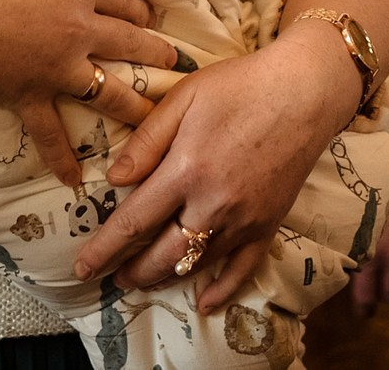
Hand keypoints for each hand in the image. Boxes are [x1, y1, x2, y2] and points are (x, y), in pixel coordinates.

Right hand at [0, 0, 177, 186]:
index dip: (141, 8)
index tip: (151, 16)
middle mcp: (81, 30)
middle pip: (131, 43)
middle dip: (158, 53)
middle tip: (177, 63)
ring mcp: (59, 69)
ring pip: (109, 91)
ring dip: (135, 106)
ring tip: (156, 118)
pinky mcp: (32, 96)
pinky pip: (51, 133)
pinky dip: (61, 158)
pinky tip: (76, 179)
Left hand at [72, 20, 365, 309]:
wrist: (305, 91)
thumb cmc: (241, 86)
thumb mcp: (184, 98)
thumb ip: (147, 140)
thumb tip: (115, 179)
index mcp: (186, 171)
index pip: (133, 222)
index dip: (104, 248)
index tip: (83, 266)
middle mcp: (213, 204)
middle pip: (161, 253)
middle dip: (130, 270)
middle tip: (111, 275)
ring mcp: (244, 219)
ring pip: (195, 263)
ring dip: (164, 277)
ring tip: (143, 280)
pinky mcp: (268, 224)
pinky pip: (242, 269)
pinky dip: (222, 290)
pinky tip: (204, 302)